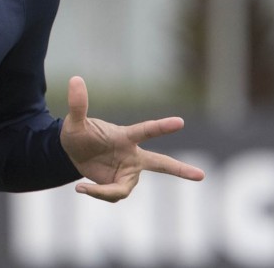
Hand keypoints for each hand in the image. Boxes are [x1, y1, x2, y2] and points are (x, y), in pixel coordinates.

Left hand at [60, 76, 204, 201]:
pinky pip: (114, 194)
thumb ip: (78, 104)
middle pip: (160, 163)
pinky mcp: (120, 183)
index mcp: (125, 137)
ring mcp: (128, 170)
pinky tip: (82, 188)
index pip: (146, 130)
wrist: (71, 153)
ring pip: (125, 188)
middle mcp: (132, 155)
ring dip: (103, 191)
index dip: (162, 127)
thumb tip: (75, 79)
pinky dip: (97, 193)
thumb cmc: (78, 133)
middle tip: (201, 175)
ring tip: (83, 187)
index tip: (180, 122)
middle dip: (180, 170)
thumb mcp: (74, 122)